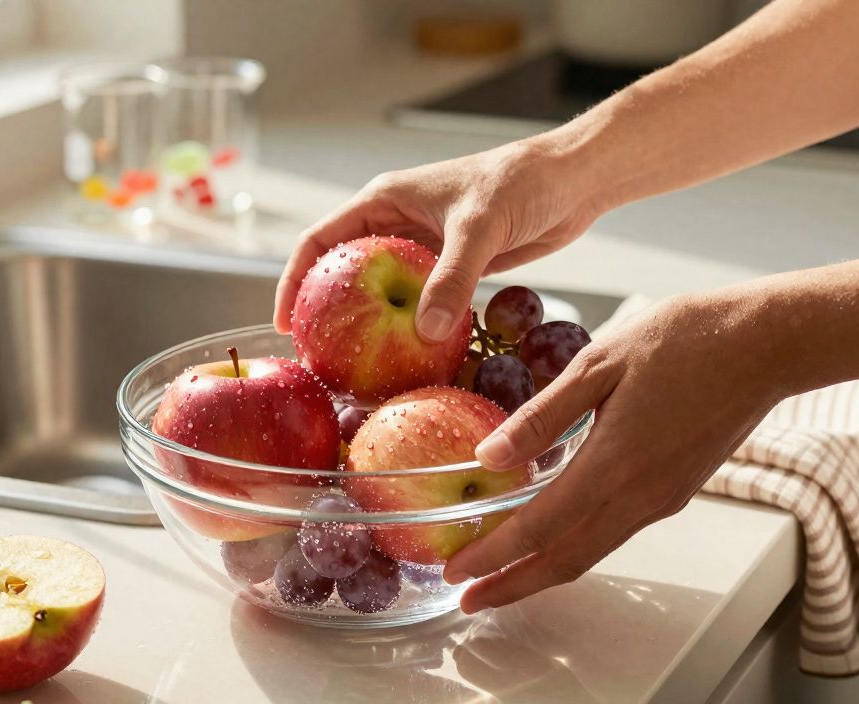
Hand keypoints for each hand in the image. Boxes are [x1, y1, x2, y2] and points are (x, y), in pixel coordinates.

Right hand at [273, 137, 603, 341]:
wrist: (572, 180)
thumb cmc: (522, 183)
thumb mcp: (481, 228)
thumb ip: (453, 278)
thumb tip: (427, 333)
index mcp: (384, 200)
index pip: (320, 242)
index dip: (294, 281)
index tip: (286, 324)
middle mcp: (396, 224)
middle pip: (343, 273)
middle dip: (326, 313)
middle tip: (317, 358)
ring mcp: (423, 249)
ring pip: (381, 293)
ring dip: (368, 326)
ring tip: (354, 368)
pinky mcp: (451, 268)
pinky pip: (420, 303)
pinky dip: (410, 328)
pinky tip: (408, 359)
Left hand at [442, 293, 779, 612]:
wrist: (767, 343)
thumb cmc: (685, 339)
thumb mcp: (599, 363)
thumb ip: (543, 416)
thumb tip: (489, 457)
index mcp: (613, 464)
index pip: (538, 528)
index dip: (492, 556)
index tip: (455, 573)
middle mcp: (639, 496)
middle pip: (564, 561)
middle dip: (511, 586)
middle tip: (466, 599)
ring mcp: (661, 499)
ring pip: (590, 553)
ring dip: (541, 573)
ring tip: (500, 578)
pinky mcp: (675, 491)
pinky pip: (613, 533)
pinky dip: (573, 547)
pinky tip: (551, 538)